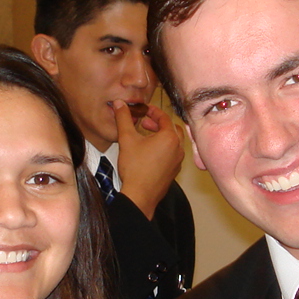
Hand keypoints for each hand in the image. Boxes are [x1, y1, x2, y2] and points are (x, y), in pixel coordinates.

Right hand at [112, 98, 183, 220]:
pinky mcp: (174, 171)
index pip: (164, 117)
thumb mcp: (127, 139)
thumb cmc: (135, 168)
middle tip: (145, 123)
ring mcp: (178, 161)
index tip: (143, 110)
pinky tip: (149, 153)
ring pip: (174, 142)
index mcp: (170, 137)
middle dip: (158, 123)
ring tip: (146, 137)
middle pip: (172, 128)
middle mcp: (178, 148)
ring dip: (162, 136)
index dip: (153, 111)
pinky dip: (164, 148)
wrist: (140, 195)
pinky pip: (172, 154)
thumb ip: (123, 118)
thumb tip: (119, 104)